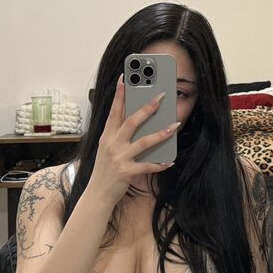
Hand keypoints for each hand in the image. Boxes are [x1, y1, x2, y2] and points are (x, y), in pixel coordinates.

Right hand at [88, 75, 180, 206]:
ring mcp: (119, 158)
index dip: (119, 94)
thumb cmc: (104, 170)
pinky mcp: (126, 172)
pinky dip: (159, 164)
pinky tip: (169, 162)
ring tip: (175, 125)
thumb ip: (118, 135)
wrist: (97, 194)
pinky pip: (147, 166)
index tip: (124, 78)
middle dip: (146, 108)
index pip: (113, 111)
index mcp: (106, 136)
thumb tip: (137, 121)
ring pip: (143, 142)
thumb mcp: (107, 149)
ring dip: (161, 133)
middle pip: (131, 122)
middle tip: (160, 96)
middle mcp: (111, 144)